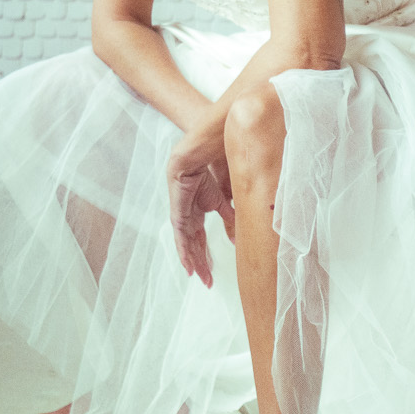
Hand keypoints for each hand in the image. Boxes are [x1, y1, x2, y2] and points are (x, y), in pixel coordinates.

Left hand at [166, 128, 234, 288]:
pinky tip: (187, 259)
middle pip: (191, 238)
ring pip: (183, 235)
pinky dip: (183, 243)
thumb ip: (230, 214)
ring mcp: (181, 199)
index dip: (204, 252)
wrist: (218, 133)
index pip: (199, 233)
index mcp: (200, 201)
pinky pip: (179, 225)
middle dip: (198, 260)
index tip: (209, 271)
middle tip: (206, 280)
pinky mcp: (179, 194)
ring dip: (190, 257)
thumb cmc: (226, 154)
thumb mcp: (231, 191)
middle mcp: (188, 203)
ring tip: (197, 275)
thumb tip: (236, 238)